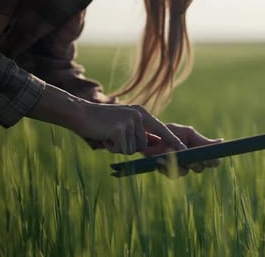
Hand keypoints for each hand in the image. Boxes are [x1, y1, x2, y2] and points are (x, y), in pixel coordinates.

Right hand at [27, 84, 185, 154]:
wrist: (80, 113)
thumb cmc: (101, 122)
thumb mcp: (123, 124)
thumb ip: (137, 133)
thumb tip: (151, 149)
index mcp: (142, 113)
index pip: (162, 129)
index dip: (173, 141)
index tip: (184, 151)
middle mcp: (139, 115)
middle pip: (144, 146)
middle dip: (129, 147)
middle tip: (114, 137)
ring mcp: (130, 121)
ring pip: (133, 150)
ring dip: (120, 148)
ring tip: (109, 136)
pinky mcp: (120, 129)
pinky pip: (122, 150)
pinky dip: (112, 148)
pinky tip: (105, 137)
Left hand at [143, 123, 222, 175]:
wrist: (151, 134)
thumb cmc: (171, 132)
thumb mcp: (188, 134)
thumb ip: (202, 141)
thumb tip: (221, 142)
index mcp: (199, 152)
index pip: (211, 161)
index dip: (212, 161)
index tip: (211, 158)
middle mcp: (191, 161)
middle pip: (199, 168)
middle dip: (195, 162)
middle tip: (190, 155)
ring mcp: (179, 167)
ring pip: (185, 172)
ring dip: (180, 163)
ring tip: (171, 152)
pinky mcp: (166, 171)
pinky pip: (172, 173)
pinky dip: (167, 166)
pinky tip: (162, 159)